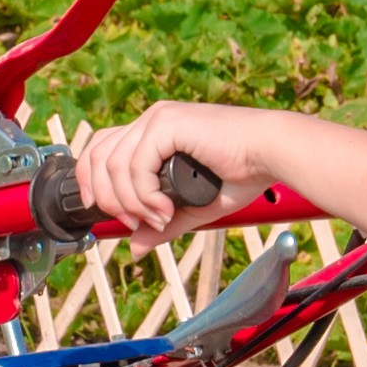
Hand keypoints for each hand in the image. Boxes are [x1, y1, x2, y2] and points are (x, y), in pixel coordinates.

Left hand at [70, 104, 281, 234]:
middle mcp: (151, 120)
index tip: (110, 214)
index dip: (94, 183)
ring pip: (114, 166)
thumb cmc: (244, 173)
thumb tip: (135, 247)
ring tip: (159, 218)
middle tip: (135, 222)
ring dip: (131, 202)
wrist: (272, 154)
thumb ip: (162, 223)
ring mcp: (158, 118)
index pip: (102, 150)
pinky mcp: (168, 123)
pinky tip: (166, 208)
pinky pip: (136, 165)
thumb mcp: (193, 206)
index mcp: (154, 131)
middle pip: (97, 156)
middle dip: (107, 198)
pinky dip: (145, 195)